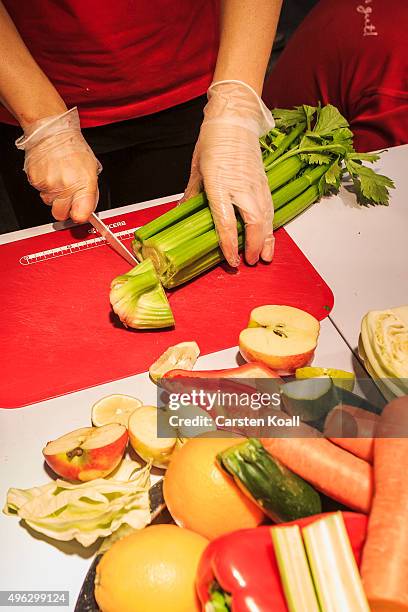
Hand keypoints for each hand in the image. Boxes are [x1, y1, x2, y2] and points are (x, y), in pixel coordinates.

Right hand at [15, 107, 100, 222]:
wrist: (52, 131)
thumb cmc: (73, 148)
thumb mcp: (91, 170)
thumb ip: (90, 192)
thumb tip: (86, 208)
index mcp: (83, 183)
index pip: (81, 214)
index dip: (80, 215)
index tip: (80, 212)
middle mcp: (65, 186)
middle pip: (61, 214)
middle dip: (65, 208)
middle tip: (68, 195)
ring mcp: (49, 184)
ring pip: (49, 203)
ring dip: (54, 195)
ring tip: (59, 178)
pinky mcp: (35, 180)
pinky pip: (40, 192)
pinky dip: (45, 186)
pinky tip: (51, 173)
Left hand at [182, 80, 274, 266]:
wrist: (234, 119)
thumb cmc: (213, 140)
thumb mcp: (197, 168)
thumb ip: (192, 193)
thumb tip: (182, 210)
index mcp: (220, 184)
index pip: (225, 222)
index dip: (229, 245)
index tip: (231, 260)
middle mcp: (240, 187)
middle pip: (253, 223)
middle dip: (252, 246)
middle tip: (249, 262)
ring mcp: (255, 184)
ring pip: (266, 217)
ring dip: (266, 239)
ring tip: (265, 256)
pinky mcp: (263, 182)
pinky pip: (270, 208)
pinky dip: (271, 225)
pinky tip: (269, 236)